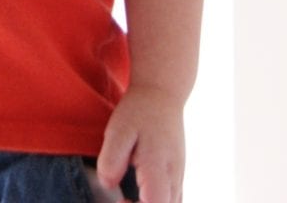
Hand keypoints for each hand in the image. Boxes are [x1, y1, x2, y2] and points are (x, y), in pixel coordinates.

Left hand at [96, 85, 184, 202]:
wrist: (162, 93)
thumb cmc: (139, 110)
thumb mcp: (118, 128)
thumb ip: (112, 158)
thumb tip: (108, 184)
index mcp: (158, 165)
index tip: (121, 200)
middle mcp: (174, 176)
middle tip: (121, 199)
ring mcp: (179, 178)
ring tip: (128, 196)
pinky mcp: (178, 177)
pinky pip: (172, 200)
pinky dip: (157, 201)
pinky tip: (140, 193)